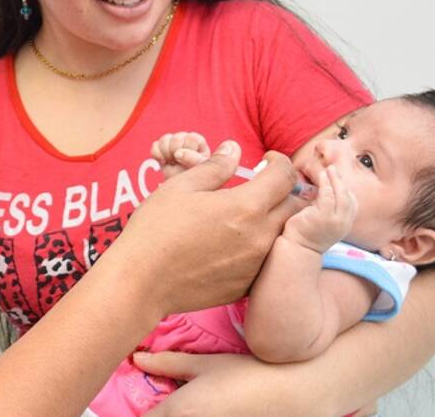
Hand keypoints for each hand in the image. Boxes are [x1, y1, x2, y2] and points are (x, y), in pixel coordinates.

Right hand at [104, 142, 300, 317]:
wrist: (141, 282)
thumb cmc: (155, 229)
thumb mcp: (180, 187)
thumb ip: (214, 166)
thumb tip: (233, 149)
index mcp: (246, 206)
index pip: (285, 176)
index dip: (279, 162)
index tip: (266, 161)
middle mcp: (259, 237)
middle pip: (293, 207)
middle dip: (283, 191)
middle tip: (261, 186)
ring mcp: (255, 264)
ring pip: (282, 235)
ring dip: (273, 219)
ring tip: (246, 214)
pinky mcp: (246, 285)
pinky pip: (265, 260)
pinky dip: (259, 247)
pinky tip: (235, 243)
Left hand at [133, 352, 300, 415]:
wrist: (299, 391)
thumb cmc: (250, 373)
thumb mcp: (206, 364)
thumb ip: (168, 363)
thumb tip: (137, 358)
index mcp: (180, 412)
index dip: (142, 413)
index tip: (145, 407)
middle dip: (159, 416)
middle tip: (165, 407)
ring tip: (198, 408)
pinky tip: (217, 412)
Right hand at [151, 132, 210, 178]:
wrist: (183, 190)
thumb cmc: (197, 180)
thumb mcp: (200, 170)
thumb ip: (193, 159)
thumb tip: (178, 153)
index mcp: (199, 144)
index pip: (191, 138)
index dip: (187, 149)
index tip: (187, 160)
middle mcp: (186, 141)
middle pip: (176, 138)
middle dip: (175, 151)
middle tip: (178, 162)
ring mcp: (173, 144)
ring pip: (165, 139)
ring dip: (166, 152)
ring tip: (171, 162)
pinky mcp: (162, 150)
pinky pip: (156, 145)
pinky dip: (157, 153)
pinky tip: (163, 161)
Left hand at [283, 165, 355, 253]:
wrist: (297, 249)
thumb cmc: (305, 233)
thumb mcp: (322, 220)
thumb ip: (326, 208)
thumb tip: (322, 189)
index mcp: (345, 224)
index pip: (352, 204)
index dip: (345, 190)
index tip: (336, 180)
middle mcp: (344, 223)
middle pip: (349, 198)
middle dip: (341, 182)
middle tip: (333, 169)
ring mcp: (336, 221)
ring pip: (341, 195)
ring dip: (335, 180)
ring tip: (328, 169)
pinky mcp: (324, 217)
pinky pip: (328, 196)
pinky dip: (326, 184)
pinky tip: (321, 176)